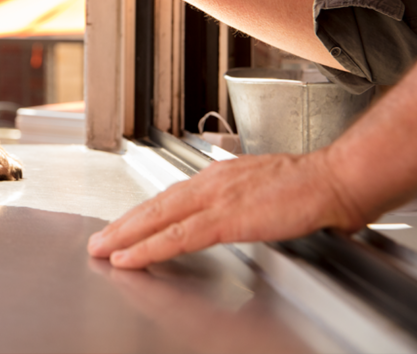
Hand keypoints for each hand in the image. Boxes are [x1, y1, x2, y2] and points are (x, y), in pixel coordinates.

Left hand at [86, 150, 365, 268]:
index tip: (123, 225)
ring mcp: (214, 199)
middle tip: (99, 241)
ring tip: (104, 250)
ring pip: (158, 219)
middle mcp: (209, 183)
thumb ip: (237, 200)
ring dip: (126, 235)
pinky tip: (132, 256)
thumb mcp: (259, 187)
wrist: (331, 180)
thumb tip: (228, 213)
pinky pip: (178, 236)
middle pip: (155, 206)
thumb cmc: (305, 186)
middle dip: (124, 224)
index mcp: (216, 176)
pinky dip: (150, 247)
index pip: (169, 196)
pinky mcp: (225, 218)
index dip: (143, 213)